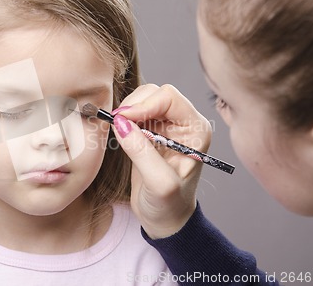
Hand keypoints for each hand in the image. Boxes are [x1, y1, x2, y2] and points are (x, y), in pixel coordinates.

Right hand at [112, 84, 211, 238]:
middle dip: (134, 105)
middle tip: (117, 123)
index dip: (144, 104)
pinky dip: (123, 119)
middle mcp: (184, 123)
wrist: (165, 219)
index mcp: (195, 130)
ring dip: (127, 111)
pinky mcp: (151, 132)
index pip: (169, 98)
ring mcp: (167, 126)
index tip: (123, 119)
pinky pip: (135, 113)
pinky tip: (120, 134)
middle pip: (155, 93)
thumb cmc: (170, 205)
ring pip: (143, 99)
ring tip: (119, 131)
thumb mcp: (159, 183)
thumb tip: (121, 123)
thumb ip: (141, 152)